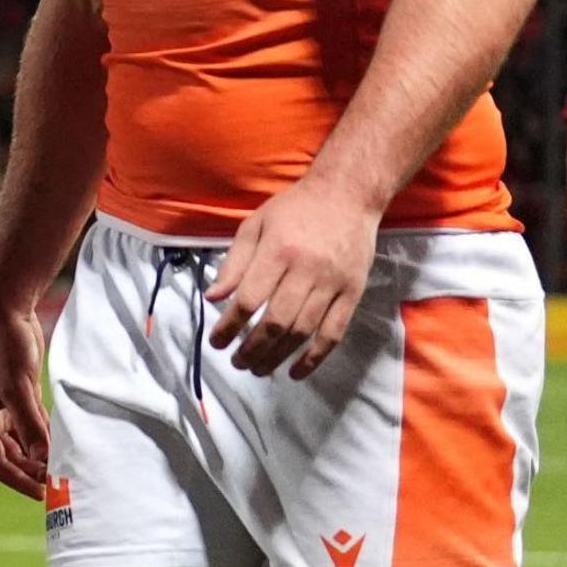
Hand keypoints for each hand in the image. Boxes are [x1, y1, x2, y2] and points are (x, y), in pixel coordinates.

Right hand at [0, 295, 53, 499]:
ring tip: (60, 468)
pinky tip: (59, 443)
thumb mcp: (18, 387)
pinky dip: (41, 437)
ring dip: (35, 456)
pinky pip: (28, 425)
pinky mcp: (16, 393)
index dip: (16, 480)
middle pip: (5, 456)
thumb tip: (42, 457)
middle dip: (28, 471)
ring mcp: (1, 405)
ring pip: (17, 442)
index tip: (41, 494)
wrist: (4, 310)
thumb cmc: (5, 346)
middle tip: (56, 484)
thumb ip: (30, 423)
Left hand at [206, 175, 376, 377]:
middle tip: (236, 362)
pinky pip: (334, 332)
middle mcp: (307, 270)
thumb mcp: (255, 225)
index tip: (216, 342)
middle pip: (276, 321)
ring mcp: (333, 283)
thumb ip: (234, 262)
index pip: (249, 298)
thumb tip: (213, 297)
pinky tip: (296, 371)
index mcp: (278, 251)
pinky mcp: (354, 292)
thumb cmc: (294, 209)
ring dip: (278, 356)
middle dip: (252, 348)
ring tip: (257, 369)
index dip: (229, 325)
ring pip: (303, 331)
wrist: (348, 195)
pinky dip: (315, 356)